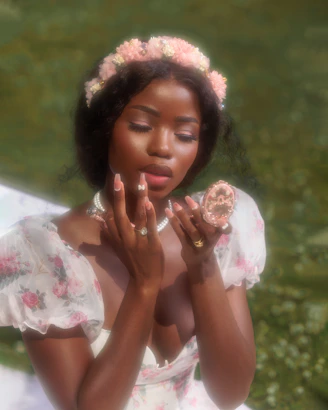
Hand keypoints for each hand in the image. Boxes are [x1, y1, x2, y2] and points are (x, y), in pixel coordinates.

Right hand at [101, 173, 164, 289]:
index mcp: (117, 237)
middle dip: (119, 195)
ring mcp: (138, 240)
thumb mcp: (117, 247)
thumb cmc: (132, 262)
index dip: (113, 198)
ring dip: (139, 199)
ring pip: (137, 217)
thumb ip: (108, 233)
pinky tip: (150, 204)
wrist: (144, 281)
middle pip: (120, 214)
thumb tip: (99, 218)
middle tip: (119, 177)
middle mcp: (125, 237)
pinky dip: (149, 216)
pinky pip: (149, 228)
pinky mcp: (152, 244)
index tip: (116, 180)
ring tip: (141, 182)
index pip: (110, 216)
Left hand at [165, 196, 231, 267]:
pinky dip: (174, 223)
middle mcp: (210, 240)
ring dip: (183, 216)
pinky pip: (180, 234)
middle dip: (197, 212)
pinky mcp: (188, 248)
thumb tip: (194, 203)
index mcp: (217, 234)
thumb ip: (204, 219)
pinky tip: (168, 213)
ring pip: (191, 230)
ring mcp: (199, 245)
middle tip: (188, 199)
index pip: (225, 229)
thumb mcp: (209, 230)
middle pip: (205, 226)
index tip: (223, 219)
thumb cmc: (204, 240)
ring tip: (176, 205)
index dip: (225, 225)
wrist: (199, 262)